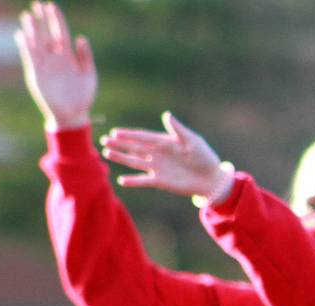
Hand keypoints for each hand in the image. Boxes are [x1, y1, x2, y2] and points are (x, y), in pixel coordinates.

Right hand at [14, 1, 94, 129]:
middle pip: (47, 34)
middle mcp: (55, 58)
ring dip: (32, 30)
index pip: (61, 33)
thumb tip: (81, 37)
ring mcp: (45, 65)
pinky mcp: (36, 74)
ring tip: (27, 15)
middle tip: (37, 4)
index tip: (52, 6)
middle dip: (42, 20)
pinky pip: (29, 57)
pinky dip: (25, 46)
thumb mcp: (88, 75)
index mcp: (68, 57)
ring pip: (36, 43)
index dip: (56, 20)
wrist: (73, 115)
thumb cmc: (83, 97)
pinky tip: (21, 34)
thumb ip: (85, 57)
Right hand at [100, 113, 223, 197]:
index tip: (115, 132)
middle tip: (104, 140)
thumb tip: (166, 115)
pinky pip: (143, 181)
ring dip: (121, 158)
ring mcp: (157, 167)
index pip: (143, 136)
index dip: (129, 134)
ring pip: (135, 161)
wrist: (211, 178)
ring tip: (107, 153)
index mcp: (164, 142)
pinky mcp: (160, 181)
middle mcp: (157, 154)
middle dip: (120, 144)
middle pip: (134, 147)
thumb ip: (178, 130)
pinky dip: (133, 181)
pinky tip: (121, 181)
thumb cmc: (204, 157)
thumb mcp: (193, 141)